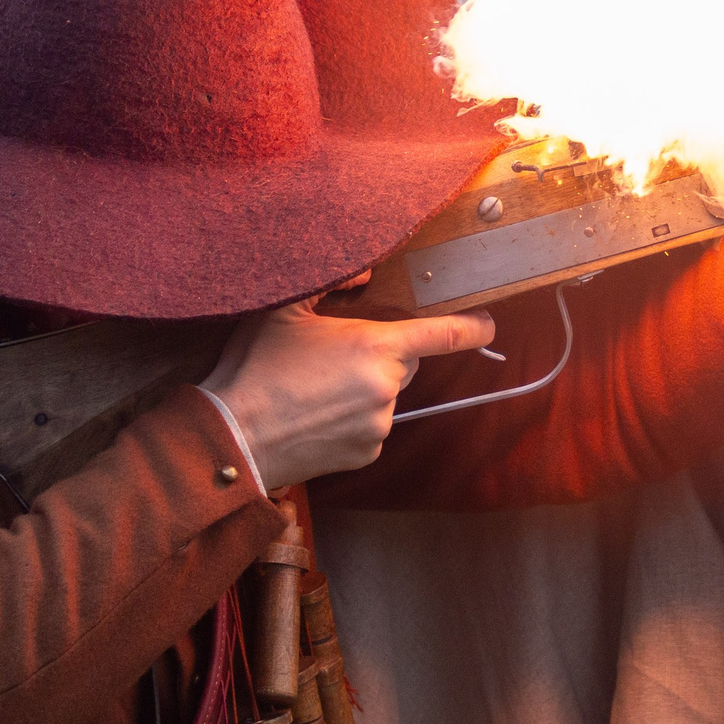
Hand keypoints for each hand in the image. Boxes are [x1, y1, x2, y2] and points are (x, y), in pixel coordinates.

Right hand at [200, 300, 495, 486]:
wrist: (233, 438)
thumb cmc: (256, 368)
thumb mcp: (284, 310)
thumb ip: (330, 282)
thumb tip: (365, 269)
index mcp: (376, 346)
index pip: (443, 335)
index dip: (471, 328)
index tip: (489, 324)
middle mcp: (387, 388)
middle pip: (404, 364)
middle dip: (381, 357)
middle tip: (332, 358)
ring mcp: (379, 425)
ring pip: (386, 397)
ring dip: (364, 390)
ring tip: (315, 390)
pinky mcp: (366, 454)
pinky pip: (371, 428)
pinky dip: (353, 420)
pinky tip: (317, 416)